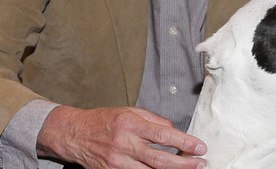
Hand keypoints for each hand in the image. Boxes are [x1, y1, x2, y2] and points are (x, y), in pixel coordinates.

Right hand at [37, 105, 206, 168]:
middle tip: (201, 163)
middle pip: (160, 159)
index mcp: (131, 124)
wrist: (75, 134)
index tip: (200, 147)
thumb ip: (153, 120)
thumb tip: (174, 131)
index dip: (185, 142)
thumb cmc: (104, 120)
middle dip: (185, 164)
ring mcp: (118, 162)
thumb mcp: (130, 111)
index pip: (164, 135)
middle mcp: (125, 144)